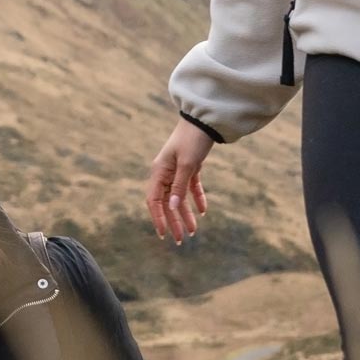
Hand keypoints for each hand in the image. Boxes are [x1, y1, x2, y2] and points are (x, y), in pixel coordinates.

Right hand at [147, 122, 213, 242]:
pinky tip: (204, 211)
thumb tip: (172, 208)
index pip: (154, 201)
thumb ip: (179, 187)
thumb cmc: (192, 140)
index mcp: (159, 171)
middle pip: (167, 202)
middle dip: (174, 221)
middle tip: (182, 239)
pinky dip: (197, 198)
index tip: (163, 235)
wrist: (205, 120)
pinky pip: (191, 187)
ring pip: (179, 197)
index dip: (158, 218)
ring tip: (193, 230)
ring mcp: (177, 170)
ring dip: (185, 213)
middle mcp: (165, 172)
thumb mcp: (187, 165)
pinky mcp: (191, 166)